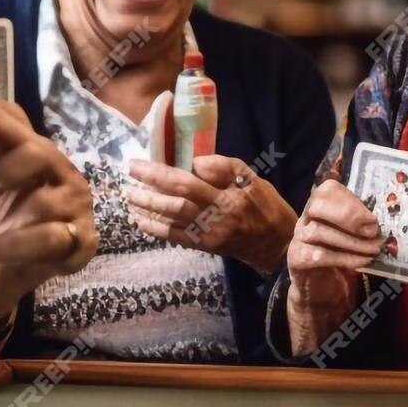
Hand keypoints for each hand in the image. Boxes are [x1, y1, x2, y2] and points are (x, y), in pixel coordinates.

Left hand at [0, 100, 96, 317]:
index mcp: (31, 157)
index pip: (19, 126)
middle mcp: (60, 176)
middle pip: (43, 152)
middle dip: (17, 157)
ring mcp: (76, 209)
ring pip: (45, 201)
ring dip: (7, 224)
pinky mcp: (83, 243)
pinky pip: (54, 237)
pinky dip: (19, 246)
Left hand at [125, 155, 297, 275]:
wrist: (277, 245)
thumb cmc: (266, 206)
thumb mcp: (254, 180)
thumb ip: (227, 167)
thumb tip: (196, 161)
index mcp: (229, 196)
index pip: (189, 181)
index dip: (163, 172)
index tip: (144, 162)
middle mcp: (216, 216)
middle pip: (176, 199)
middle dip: (149, 185)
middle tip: (130, 172)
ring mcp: (208, 233)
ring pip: (172, 218)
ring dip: (148, 206)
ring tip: (130, 195)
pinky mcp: (205, 246)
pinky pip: (176, 237)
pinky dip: (156, 228)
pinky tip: (140, 220)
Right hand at [282, 178, 378, 348]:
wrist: (320, 291)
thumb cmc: (342, 257)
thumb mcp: (355, 236)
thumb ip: (365, 223)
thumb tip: (391, 217)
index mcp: (322, 206)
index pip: (328, 190)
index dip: (351, 200)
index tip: (373, 217)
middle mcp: (306, 218)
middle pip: (318, 204)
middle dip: (347, 215)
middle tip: (373, 230)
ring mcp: (299, 238)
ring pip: (319, 231)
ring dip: (352, 241)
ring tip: (374, 249)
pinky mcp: (297, 260)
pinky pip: (318, 255)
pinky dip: (344, 258)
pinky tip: (362, 262)